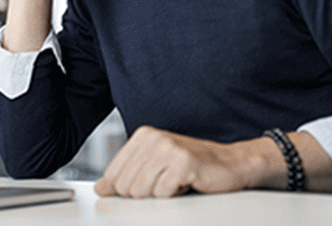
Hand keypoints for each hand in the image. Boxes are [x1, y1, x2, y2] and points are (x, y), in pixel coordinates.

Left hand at [94, 126, 271, 198]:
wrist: (230, 164)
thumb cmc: (192, 165)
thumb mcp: (153, 168)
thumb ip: (125, 176)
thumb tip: (101, 188)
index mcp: (142, 136)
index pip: (113, 174)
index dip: (128, 187)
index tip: (148, 181)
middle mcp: (153, 138)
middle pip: (125, 185)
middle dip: (145, 192)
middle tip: (165, 181)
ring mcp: (168, 148)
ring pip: (140, 191)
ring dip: (160, 193)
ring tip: (175, 181)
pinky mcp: (183, 162)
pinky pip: (162, 193)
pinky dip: (174, 194)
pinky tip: (186, 182)